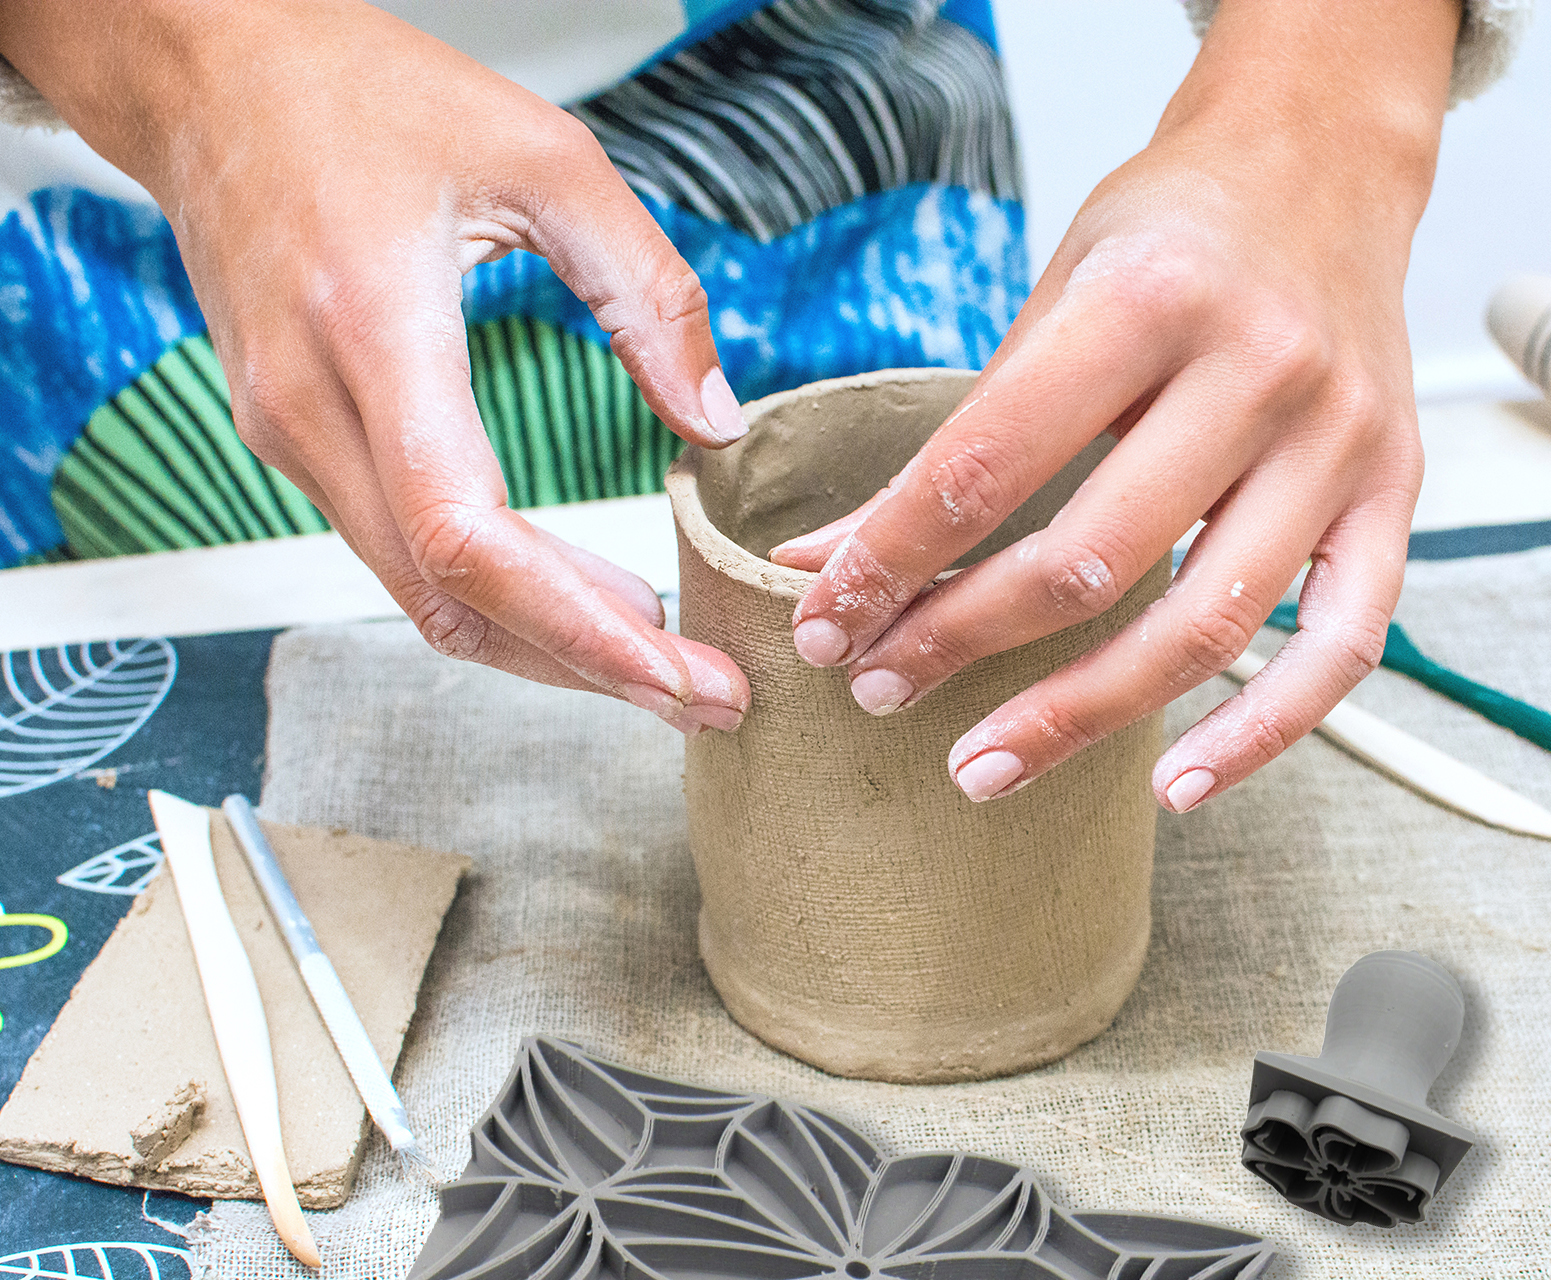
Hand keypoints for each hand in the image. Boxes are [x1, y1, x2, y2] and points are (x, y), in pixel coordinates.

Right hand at [0, 0, 749, 733]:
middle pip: (451, 600)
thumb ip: (645, 291)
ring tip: (657, 651)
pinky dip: (495, 591)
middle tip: (703, 692)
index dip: (581, 629)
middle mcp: (314, 407)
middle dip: (586, 666)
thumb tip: (715, 422)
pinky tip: (573, 589)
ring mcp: (291, 434)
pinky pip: (401, 551)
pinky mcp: (296, 438)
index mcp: (376, 329)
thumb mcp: (544, 157)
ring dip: (543, 640)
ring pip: (423, 593)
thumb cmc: (364, 93)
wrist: (210, 70)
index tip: (681, 673)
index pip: (471, 535)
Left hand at [771, 0, 1458, 805]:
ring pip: (1202, 626)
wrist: (1320, 167)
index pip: (984, 467)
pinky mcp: (1392, 498)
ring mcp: (1337, 442)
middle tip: (877, 688)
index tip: (825, 623)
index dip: (889, 562)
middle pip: (1086, 560)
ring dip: (1076, 716)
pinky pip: (1336, 650)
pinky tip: (1173, 784)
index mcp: (1147, 299)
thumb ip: (951, 440)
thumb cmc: (1171, 232)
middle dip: (957, 642)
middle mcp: (1256, 370)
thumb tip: (825, 562)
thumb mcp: (1046, 298)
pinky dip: (1256, 733)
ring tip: (979, 767)